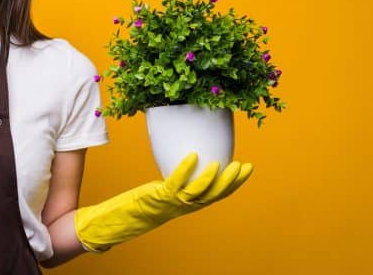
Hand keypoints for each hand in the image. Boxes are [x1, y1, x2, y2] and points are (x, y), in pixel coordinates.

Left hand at [74, 153, 252, 251]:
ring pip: (199, 192)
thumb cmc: (145, 203)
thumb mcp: (167, 190)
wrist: (123, 218)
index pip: (218, 195)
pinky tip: (193, 155)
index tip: (248, 167)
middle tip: (244, 165)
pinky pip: (175, 183)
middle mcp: (185, 205)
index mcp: (190, 204)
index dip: (235, 183)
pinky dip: (185, 169)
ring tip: (222, 163)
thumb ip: (179, 178)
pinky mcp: (159, 196)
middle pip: (214, 195)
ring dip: (212, 178)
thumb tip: (188, 153)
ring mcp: (172, 202)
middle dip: (231, 181)